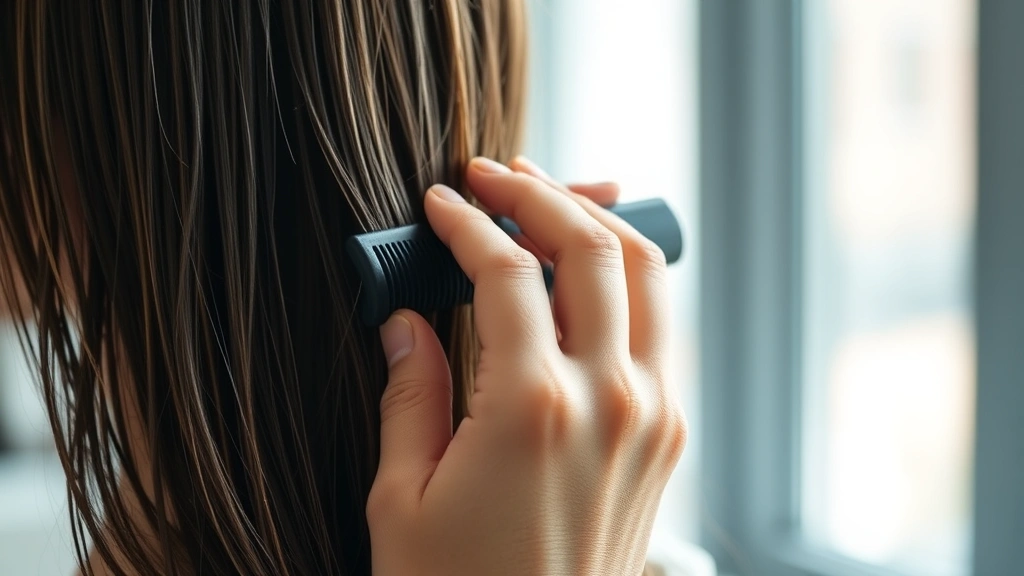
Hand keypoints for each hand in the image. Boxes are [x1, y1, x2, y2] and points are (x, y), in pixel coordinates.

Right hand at [367, 156, 686, 574]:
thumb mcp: (401, 497)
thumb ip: (409, 392)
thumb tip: (405, 321)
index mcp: (533, 407)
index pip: (505, 270)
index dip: (467, 222)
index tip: (439, 202)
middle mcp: (611, 399)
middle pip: (595, 249)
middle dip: (543, 195)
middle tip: (495, 176)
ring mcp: (652, 417)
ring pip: (645, 278)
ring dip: (595, 227)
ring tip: (545, 204)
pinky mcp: (666, 437)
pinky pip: (655, 331)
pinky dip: (623, 284)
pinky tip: (580, 279)